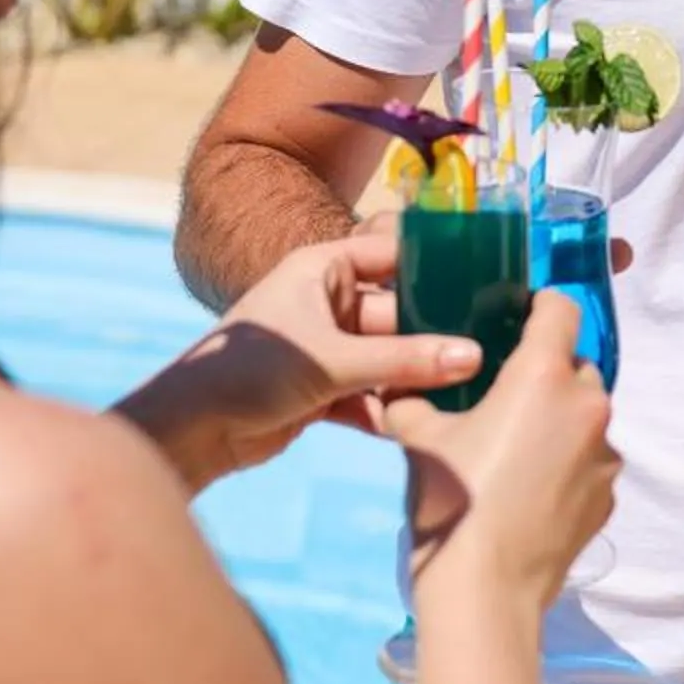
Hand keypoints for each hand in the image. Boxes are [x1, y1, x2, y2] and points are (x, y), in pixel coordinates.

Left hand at [122, 221, 479, 485]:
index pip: (392, 254)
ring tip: (466, 390)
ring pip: (386, 357)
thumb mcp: (335, 360)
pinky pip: (370, 392)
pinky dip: (389, 408)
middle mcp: (326, 301)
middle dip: (433, 334)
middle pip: (396, 313)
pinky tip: (422, 423)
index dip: (435, 264)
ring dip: (414, 377)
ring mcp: (324, 346)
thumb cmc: (253, 370)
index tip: (486, 277)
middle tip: (489, 347)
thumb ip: (405, 360)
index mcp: (323, 269)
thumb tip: (473, 355)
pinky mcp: (321, 389)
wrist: (194, 429)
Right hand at [384, 295, 618, 613]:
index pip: (561, 309)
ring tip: (515, 452)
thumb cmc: (452, 502)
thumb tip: (400, 390)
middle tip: (504, 397)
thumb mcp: (418, 438)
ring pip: (586, 418)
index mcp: (543, 376)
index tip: (516, 322)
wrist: (485, 592)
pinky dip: (567, 464)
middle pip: (577, 366)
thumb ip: (414, 401)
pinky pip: (589, 462)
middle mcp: (586, 406)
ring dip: (559, 421)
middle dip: (547, 374)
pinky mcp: (608, 498)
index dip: (539, 308)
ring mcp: (605, 457)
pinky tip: (529, 491)